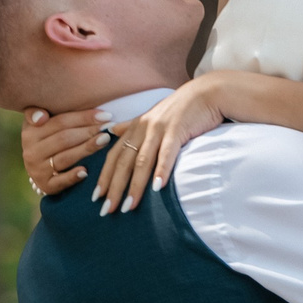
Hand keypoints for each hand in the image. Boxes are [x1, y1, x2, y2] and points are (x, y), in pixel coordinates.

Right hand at [22, 108, 109, 196]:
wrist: (38, 168)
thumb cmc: (46, 139)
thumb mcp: (39, 123)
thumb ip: (39, 111)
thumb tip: (42, 116)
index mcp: (30, 132)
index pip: (60, 122)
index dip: (83, 117)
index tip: (105, 115)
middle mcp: (31, 151)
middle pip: (64, 139)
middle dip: (89, 131)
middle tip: (109, 126)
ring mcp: (37, 170)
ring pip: (66, 158)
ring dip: (87, 148)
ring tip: (105, 140)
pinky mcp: (45, 186)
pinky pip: (61, 181)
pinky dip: (73, 176)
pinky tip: (86, 171)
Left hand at [93, 77, 225, 213]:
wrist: (206, 93)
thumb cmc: (181, 108)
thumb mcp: (151, 117)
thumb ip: (130, 126)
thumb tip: (112, 131)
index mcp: (135, 127)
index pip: (113, 156)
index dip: (104, 176)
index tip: (96, 197)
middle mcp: (142, 128)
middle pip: (123, 162)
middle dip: (114, 187)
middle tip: (107, 209)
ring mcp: (159, 128)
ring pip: (142, 161)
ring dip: (135, 186)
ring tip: (129, 206)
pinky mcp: (177, 130)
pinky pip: (166, 153)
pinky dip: (161, 171)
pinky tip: (157, 188)